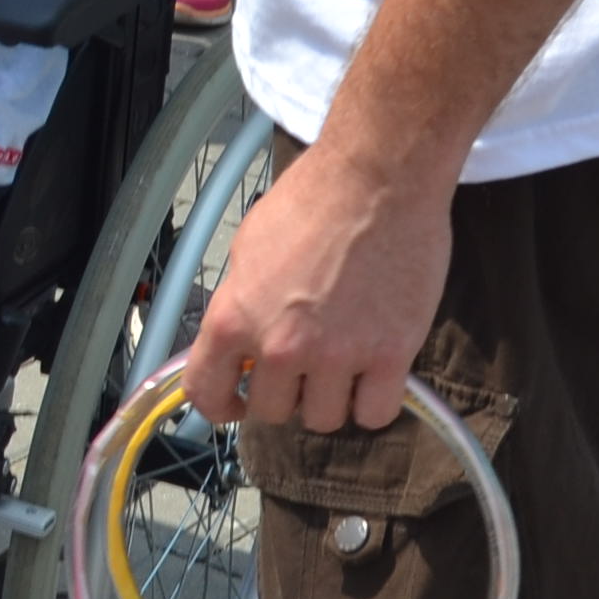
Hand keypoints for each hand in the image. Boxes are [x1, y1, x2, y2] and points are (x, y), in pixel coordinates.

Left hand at [175, 132, 454, 433]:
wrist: (377, 178)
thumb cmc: (312, 200)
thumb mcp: (248, 249)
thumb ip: (240, 304)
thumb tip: (240, 342)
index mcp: (234, 318)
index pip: (207, 394)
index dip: (222, 406)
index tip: (237, 402)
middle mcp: (280, 347)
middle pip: (274, 412)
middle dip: (287, 391)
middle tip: (306, 363)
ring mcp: (337, 356)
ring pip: (325, 419)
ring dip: (332, 398)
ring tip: (345, 362)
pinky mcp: (390, 356)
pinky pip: (376, 414)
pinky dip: (375, 402)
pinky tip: (377, 375)